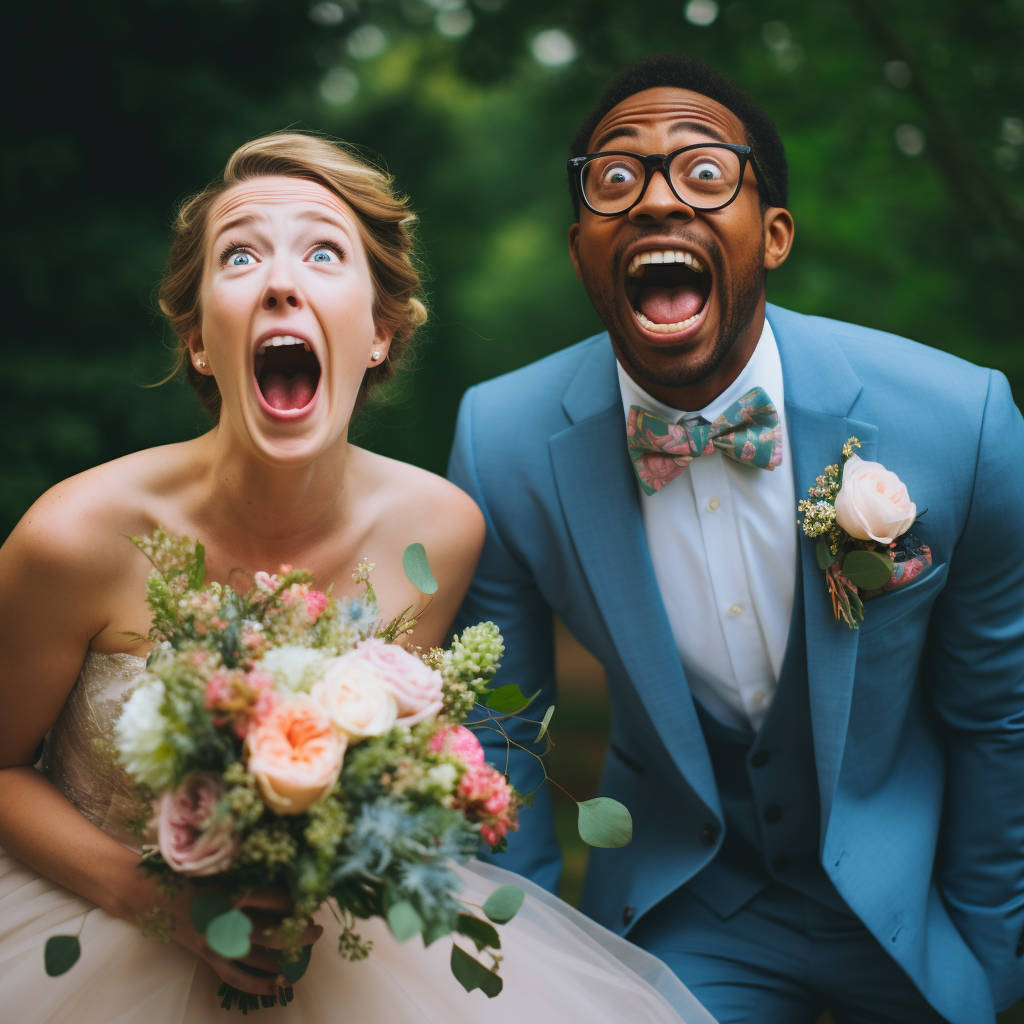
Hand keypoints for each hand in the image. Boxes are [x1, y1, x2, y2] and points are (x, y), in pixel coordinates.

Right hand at [154, 882, 323, 996]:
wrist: (150, 894)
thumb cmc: (191, 873)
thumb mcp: (222, 867)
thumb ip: (251, 873)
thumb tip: (287, 876)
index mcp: (232, 890)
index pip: (276, 899)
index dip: (298, 901)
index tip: (314, 899)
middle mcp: (225, 918)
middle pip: (270, 931)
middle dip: (298, 934)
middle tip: (317, 931)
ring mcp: (215, 941)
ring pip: (256, 956)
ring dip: (283, 959)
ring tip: (303, 957)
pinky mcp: (207, 955)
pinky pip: (235, 976)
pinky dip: (257, 984)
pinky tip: (278, 987)